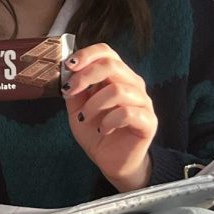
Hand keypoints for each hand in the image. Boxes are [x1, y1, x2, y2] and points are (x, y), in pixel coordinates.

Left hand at [62, 43, 156, 190]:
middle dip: (85, 76)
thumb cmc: (96, 131)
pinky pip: (128, 112)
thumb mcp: (77, 108)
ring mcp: (143, 102)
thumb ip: (74, 89)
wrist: (112, 161)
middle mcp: (132, 85)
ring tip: (85, 118)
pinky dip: (109, 120)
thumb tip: (64, 72)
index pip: (107, 52)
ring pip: (118, 90)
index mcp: (116, 76)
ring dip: (94, 104)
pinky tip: (103, 129)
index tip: (68, 65)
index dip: (87, 54)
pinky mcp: (148, 122)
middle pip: (112, 65)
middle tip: (70, 92)